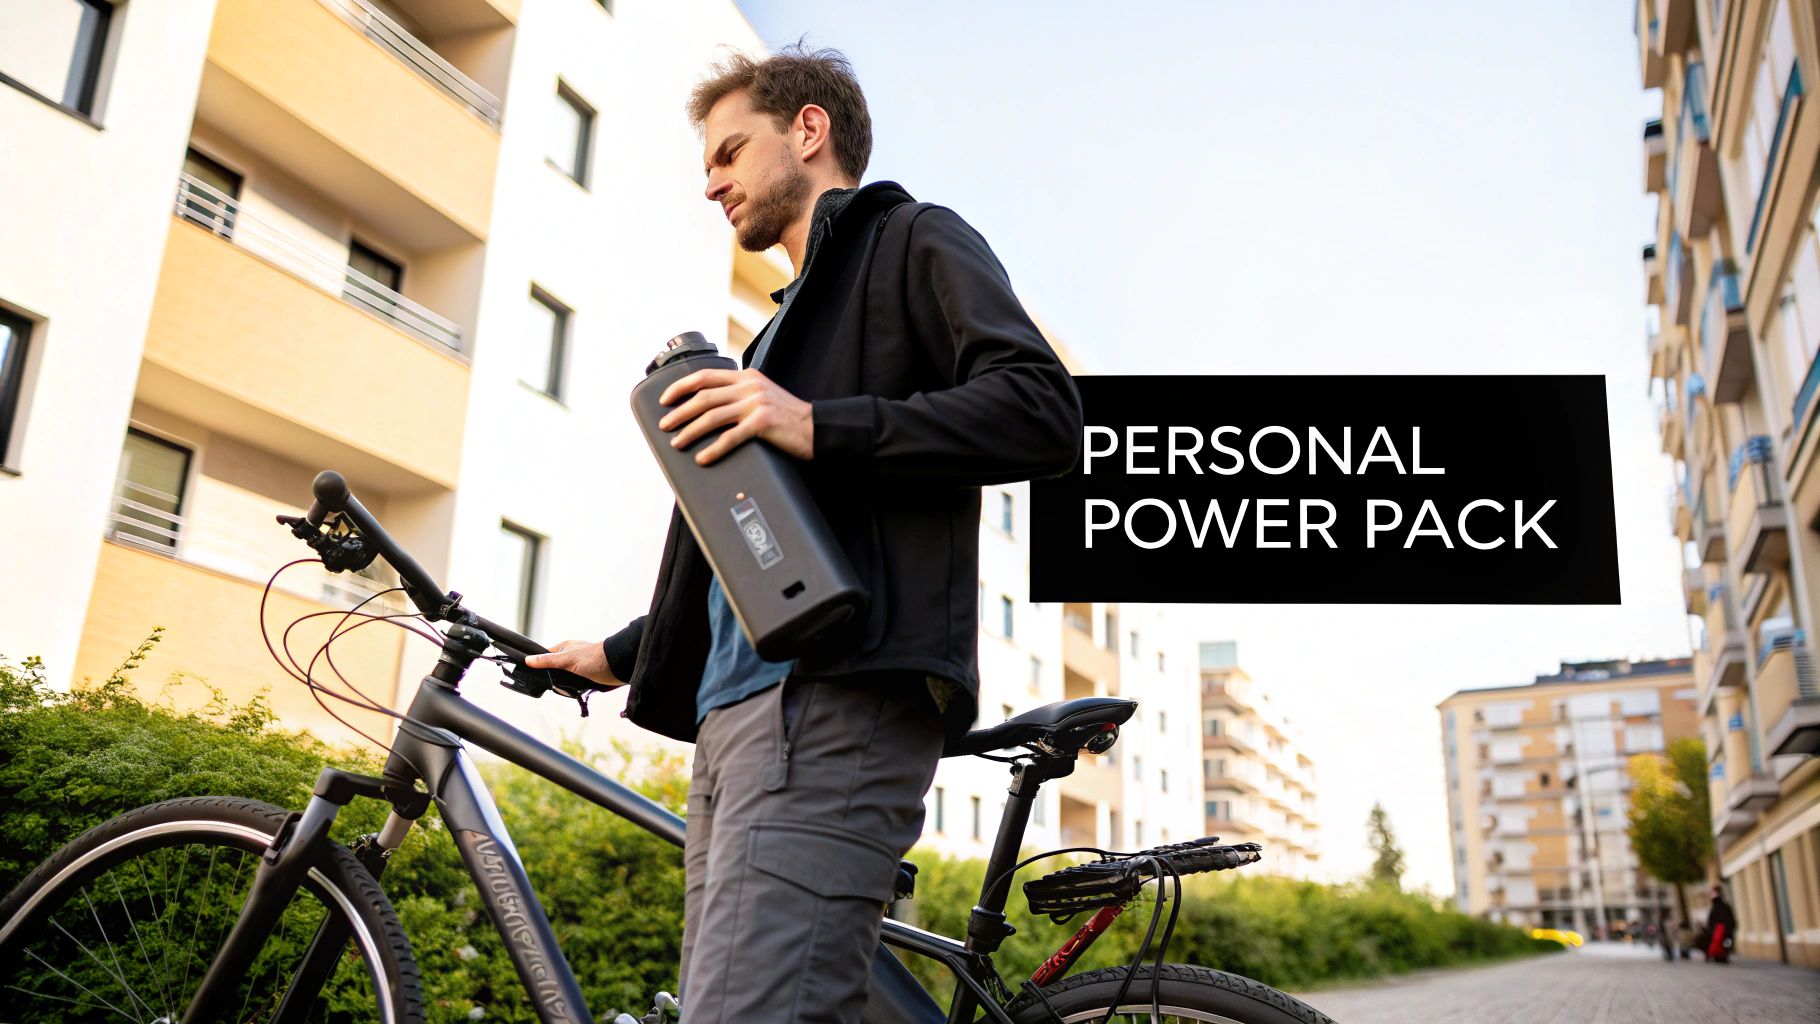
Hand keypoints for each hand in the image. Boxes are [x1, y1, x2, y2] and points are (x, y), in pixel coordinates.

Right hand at [524, 640, 621, 688]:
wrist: (619, 666)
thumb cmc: (595, 658)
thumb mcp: (568, 659)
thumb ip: (549, 661)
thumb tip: (529, 660)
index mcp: (565, 648)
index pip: (545, 656)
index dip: (539, 665)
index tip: (533, 675)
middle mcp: (571, 655)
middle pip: (554, 670)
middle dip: (554, 679)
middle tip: (556, 685)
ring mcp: (579, 666)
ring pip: (564, 678)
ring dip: (565, 685)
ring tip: (568, 688)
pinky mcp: (587, 675)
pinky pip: (575, 684)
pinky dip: (574, 688)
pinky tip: (576, 691)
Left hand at [657, 367, 812, 464]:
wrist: (818, 427)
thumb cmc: (789, 417)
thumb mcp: (764, 395)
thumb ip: (741, 394)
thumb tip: (711, 405)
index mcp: (747, 377)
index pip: (705, 376)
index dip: (681, 387)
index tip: (665, 399)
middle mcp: (749, 386)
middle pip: (704, 396)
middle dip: (679, 412)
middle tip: (665, 424)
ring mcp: (756, 404)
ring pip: (712, 416)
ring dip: (690, 431)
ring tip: (677, 442)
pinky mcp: (763, 423)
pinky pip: (730, 437)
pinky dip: (713, 449)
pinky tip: (702, 458)